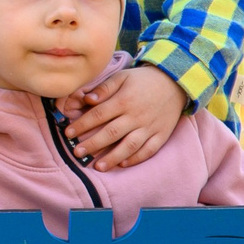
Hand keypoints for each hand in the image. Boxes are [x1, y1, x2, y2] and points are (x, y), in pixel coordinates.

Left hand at [62, 66, 185, 169]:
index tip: (68, 133)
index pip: (98, 115)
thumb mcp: (122, 77)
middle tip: (76, 153)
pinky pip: (149, 150)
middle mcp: (136, 116)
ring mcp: (150, 127)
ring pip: (129, 146)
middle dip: (92, 144)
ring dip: (113, 158)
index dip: (82, 125)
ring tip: (97, 166)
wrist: (175, 82)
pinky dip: (136, 159)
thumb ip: (104, 88)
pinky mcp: (161, 135)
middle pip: (111, 133)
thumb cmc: (143, 80)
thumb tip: (87, 99)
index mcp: (124, 100)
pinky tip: (122, 164)